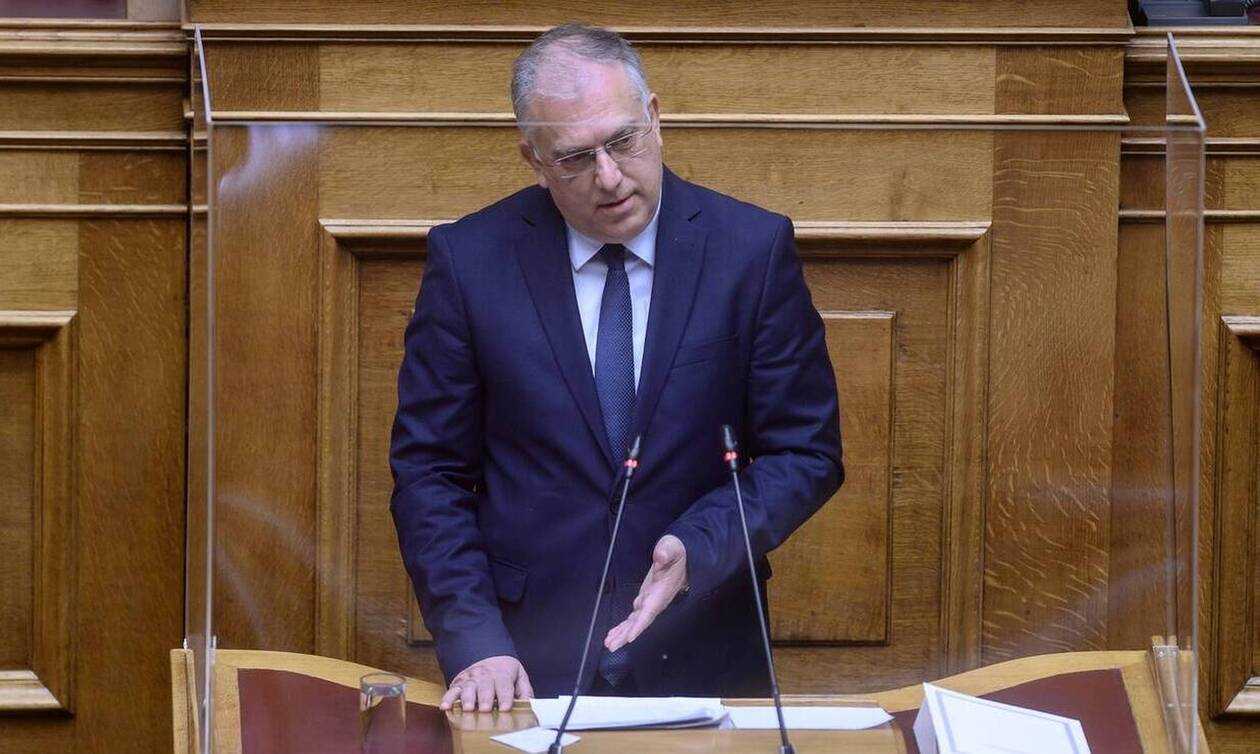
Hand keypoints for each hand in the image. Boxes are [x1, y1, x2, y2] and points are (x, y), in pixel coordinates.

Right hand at [440, 655, 532, 711]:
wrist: (488, 655)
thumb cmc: (505, 672)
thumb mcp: (519, 676)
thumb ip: (525, 690)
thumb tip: (529, 704)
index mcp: (502, 673)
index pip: (504, 685)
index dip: (505, 697)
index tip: (505, 708)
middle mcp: (485, 675)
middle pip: (485, 686)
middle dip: (485, 697)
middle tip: (485, 709)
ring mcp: (471, 678)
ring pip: (468, 687)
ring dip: (468, 698)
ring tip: (468, 708)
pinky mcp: (459, 683)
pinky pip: (452, 690)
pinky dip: (448, 698)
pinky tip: (445, 706)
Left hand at [603, 534, 687, 651]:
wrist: (683, 558)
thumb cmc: (676, 552)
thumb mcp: (673, 547)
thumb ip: (667, 552)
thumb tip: (660, 557)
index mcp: (660, 592)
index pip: (649, 611)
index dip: (640, 625)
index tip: (630, 638)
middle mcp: (655, 601)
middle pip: (640, 622)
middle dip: (626, 635)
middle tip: (611, 646)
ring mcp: (649, 602)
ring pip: (635, 622)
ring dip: (622, 634)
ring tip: (608, 644)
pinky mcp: (644, 600)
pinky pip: (633, 617)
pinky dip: (623, 626)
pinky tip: (613, 634)